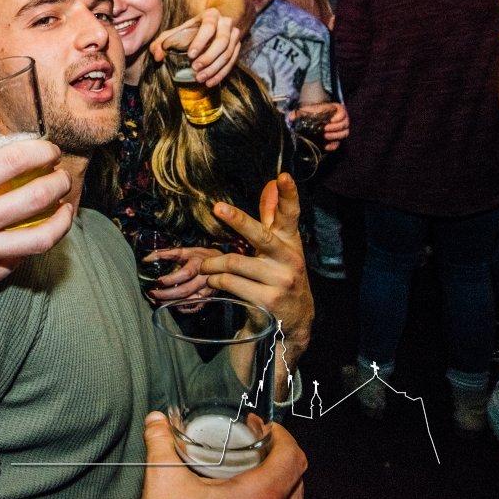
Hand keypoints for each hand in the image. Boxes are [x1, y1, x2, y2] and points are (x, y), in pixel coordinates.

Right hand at [0, 139, 72, 308]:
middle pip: (37, 197)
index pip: (14, 161)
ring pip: (42, 238)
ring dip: (62, 218)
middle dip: (60, 181)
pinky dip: (34, 242)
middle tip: (61, 176)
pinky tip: (36, 230)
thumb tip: (7, 143)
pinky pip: (22, 258)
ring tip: (65, 207)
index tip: (49, 150)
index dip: (41, 151)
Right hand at [140, 412, 305, 498]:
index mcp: (258, 497)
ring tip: (254, 471)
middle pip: (297, 478)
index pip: (292, 458)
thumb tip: (157, 422)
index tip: (268, 429)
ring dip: (279, 481)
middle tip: (259, 445)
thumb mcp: (164, 481)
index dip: (284, 436)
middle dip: (280, 455)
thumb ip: (160, 444)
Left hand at [143, 247, 217, 304]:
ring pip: (189, 301)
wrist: (222, 264)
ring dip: (171, 303)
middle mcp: (204, 279)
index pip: (184, 274)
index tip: (157, 281)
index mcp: (198, 265)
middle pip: (184, 291)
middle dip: (166, 295)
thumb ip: (166, 253)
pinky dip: (184, 309)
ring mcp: (207, 291)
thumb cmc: (201, 256)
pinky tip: (173, 306)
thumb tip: (146, 258)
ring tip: (158, 302)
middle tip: (152, 294)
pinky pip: (196, 307)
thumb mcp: (185, 251)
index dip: (170, 279)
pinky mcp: (209, 298)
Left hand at [150, 12, 243, 87]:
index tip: (191, 55)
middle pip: (222, 42)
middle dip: (209, 57)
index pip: (209, 27)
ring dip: (215, 69)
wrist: (213, 24)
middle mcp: (225, 23)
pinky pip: (232, 62)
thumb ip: (162, 42)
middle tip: (195, 69)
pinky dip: (221, 74)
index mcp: (211, 15)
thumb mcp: (176, 31)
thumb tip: (157, 55)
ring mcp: (234, 35)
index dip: (200, 41)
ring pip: (228, 54)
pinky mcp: (237, 47)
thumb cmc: (191, 30)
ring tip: (200, 78)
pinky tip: (210, 82)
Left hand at [200, 173, 313, 380]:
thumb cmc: (280, 275)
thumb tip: (271, 183)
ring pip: (235, 263)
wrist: (293, 322)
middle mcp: (290, 260)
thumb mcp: (280, 247)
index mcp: (291, 243)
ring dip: (212, 265)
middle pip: (260, 236)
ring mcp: (280, 281)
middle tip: (218, 208)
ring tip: (205, 267)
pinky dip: (216, 281)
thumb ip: (273, 216)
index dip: (288, 196)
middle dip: (239, 221)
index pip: (291, 215)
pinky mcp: (268, 301)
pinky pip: (231, 283)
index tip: (283, 176)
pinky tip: (213, 282)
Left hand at [291, 102, 348, 150]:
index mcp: (337, 109)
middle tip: (325, 129)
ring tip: (325, 136)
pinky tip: (326, 146)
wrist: (318, 117)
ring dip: (335, 136)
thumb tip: (290, 117)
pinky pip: (339, 143)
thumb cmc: (315, 112)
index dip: (338, 118)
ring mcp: (342, 129)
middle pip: (344, 125)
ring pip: (344, 133)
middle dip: (334, 128)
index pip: (342, 113)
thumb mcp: (309, 110)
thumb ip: (300, 112)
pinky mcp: (338, 138)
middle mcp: (343, 119)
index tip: (330, 121)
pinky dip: (333, 145)